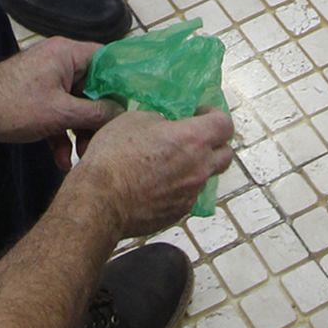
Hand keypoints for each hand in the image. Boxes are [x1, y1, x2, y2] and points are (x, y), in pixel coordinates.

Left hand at [0, 41, 118, 171]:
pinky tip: (60, 161)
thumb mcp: (62, 113)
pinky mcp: (36, 97)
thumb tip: (122, 112)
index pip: (106, 60)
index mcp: (68, 54)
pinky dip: (61, 134)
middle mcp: (60, 62)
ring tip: (80, 158)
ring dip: (79, 132)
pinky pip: (58, 113)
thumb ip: (96, 113)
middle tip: (102, 144)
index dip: (120, 84)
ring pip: (75, 105)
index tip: (130, 109)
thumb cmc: (18, 106)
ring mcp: (47, 80)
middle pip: (92, 88)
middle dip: (97, 120)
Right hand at [75, 106, 234, 239]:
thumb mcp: (135, 120)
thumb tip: (165, 129)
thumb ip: (160, 122)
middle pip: (226, 155)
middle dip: (214, 144)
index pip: (225, 124)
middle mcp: (199, 169)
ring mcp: (190, 194)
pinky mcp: (178, 213)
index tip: (198, 113)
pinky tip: (156, 184)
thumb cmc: (115, 154)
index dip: (214, 115)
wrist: (101, 200)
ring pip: (205, 177)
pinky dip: (179, 187)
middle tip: (193, 138)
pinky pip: (187, 195)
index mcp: (193, 140)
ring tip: (168, 163)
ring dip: (194, 167)